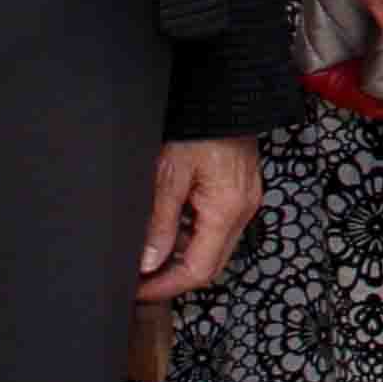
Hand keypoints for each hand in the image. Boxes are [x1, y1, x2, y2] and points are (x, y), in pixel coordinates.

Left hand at [137, 137, 263, 298]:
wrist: (225, 92)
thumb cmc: (199, 125)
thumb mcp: (169, 173)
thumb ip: (159, 221)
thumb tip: (148, 261)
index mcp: (226, 210)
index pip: (198, 270)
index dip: (166, 286)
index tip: (138, 290)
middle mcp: (242, 211)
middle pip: (209, 264)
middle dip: (174, 276)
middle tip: (140, 279)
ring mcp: (244, 202)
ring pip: (213, 247)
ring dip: (182, 255)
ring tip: (147, 251)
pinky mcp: (240, 192)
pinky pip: (216, 226)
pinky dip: (192, 234)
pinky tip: (167, 226)